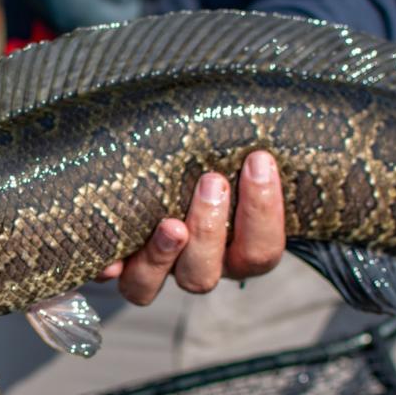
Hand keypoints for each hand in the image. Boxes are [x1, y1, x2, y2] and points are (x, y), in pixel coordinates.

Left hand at [98, 150, 284, 304]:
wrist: (142, 163)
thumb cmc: (205, 155)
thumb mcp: (230, 149)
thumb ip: (250, 145)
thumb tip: (286, 108)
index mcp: (233, 247)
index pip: (260, 250)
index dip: (263, 212)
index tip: (258, 160)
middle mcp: (192, 265)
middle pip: (204, 275)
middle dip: (210, 228)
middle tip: (212, 181)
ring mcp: (150, 269)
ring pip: (153, 286)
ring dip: (163, 254)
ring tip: (169, 222)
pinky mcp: (115, 263)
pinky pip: (109, 279)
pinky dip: (109, 268)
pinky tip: (111, 257)